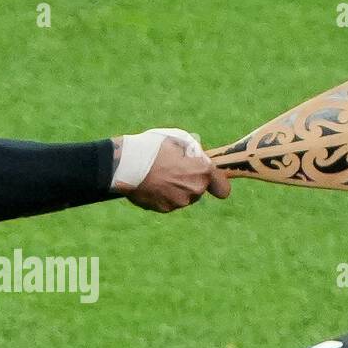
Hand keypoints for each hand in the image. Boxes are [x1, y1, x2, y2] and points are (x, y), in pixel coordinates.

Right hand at [114, 129, 230, 212]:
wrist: (125, 165)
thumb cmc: (151, 147)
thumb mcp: (177, 139)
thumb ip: (194, 150)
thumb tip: (198, 157)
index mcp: (202, 172)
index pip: (223, 188)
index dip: (217, 182)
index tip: (212, 180)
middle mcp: (194, 190)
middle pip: (200, 189)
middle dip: (191, 180)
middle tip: (174, 168)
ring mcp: (179, 202)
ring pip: (184, 196)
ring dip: (176, 188)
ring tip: (160, 174)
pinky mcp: (164, 209)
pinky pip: (169, 202)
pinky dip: (163, 194)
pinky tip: (152, 183)